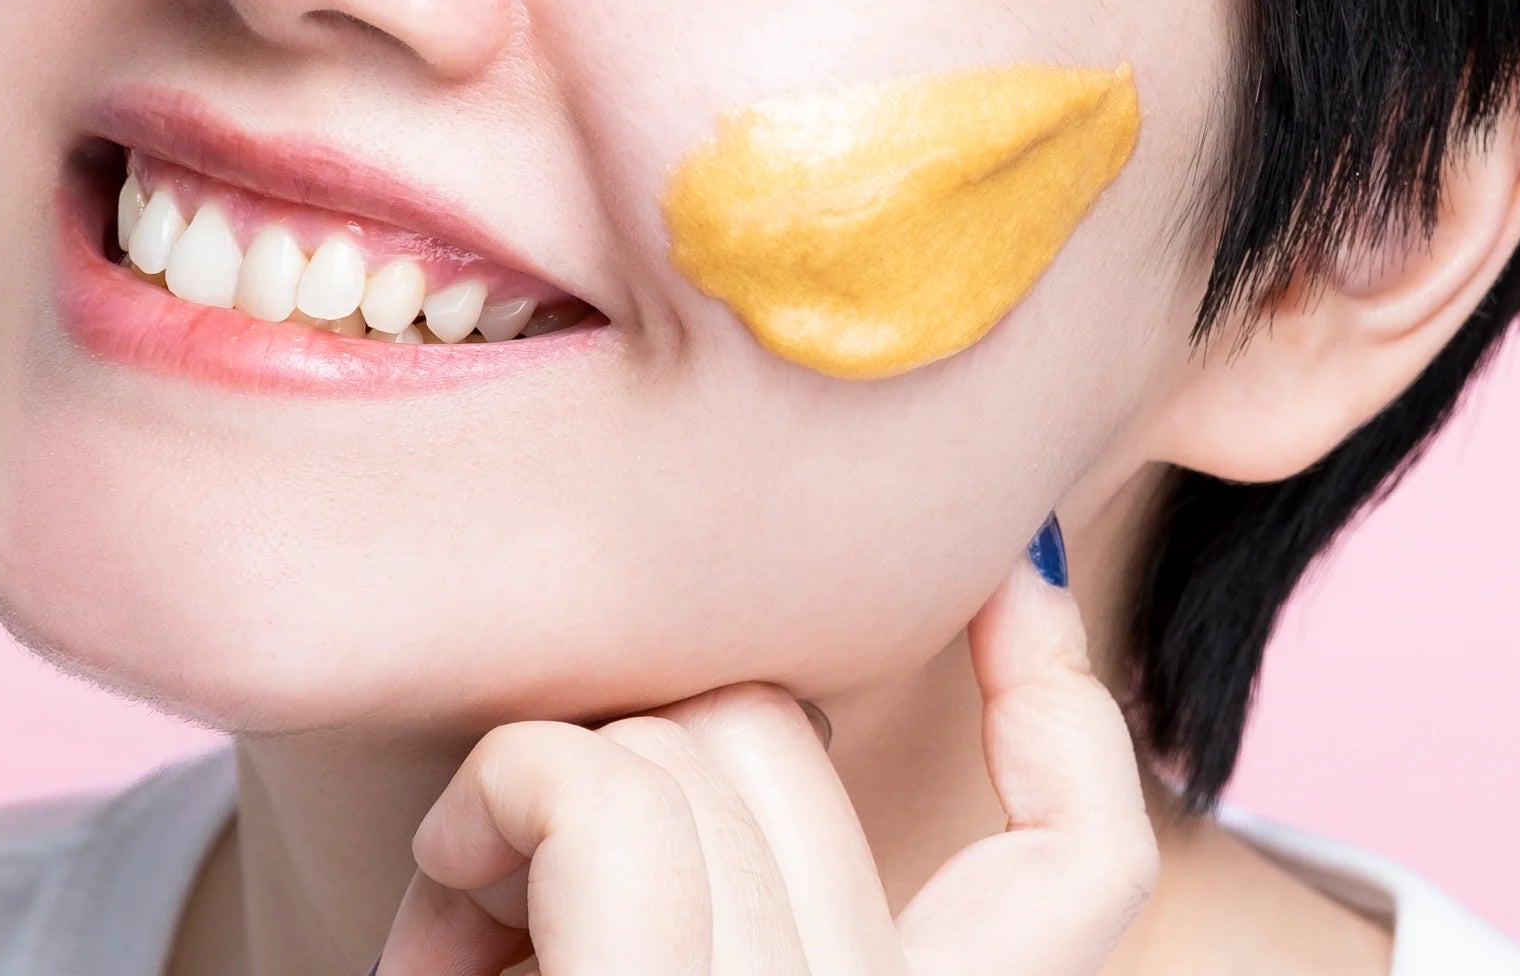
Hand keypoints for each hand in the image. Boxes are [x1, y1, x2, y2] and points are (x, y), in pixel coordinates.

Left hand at [374, 551, 1157, 974]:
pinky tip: (437, 921)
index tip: (1007, 582)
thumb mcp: (688, 963)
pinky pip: (606, 803)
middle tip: (515, 895)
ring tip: (463, 938)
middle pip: (782, 742)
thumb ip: (761, 894)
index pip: (1083, 868)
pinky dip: (502, 799)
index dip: (1060, 701)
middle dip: (625, 755)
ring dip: (537, 795)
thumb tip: (823, 676)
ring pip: (681, 745)